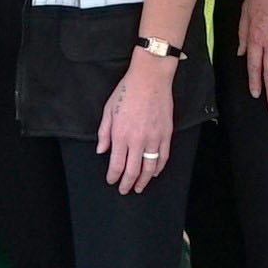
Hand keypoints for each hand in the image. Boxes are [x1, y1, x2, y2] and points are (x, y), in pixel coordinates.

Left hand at [97, 52, 177, 193]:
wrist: (150, 78)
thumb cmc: (127, 91)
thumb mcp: (108, 110)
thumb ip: (104, 133)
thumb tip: (101, 151)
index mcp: (121, 135)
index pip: (116, 165)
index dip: (113, 177)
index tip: (111, 181)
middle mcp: (137, 140)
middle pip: (133, 171)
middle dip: (127, 184)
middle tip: (125, 190)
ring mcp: (154, 138)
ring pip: (150, 168)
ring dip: (144, 181)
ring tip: (139, 187)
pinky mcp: (166, 134)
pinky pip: (163, 157)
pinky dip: (159, 168)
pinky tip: (155, 173)